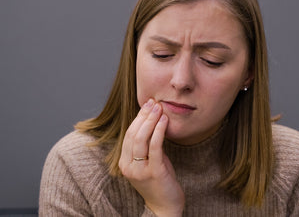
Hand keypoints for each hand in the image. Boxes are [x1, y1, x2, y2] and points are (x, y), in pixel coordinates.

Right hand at [119, 98, 184, 216]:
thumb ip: (148, 146)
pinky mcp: (153, 172)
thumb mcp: (150, 162)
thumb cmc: (159, 182)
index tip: (147, 104)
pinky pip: (155, 147)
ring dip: (150, 120)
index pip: (128, 135)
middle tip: (153, 102)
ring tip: (159, 108)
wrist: (165, 207)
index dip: (138, 118)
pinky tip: (164, 121)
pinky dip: (159, 131)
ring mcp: (140, 170)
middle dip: (143, 116)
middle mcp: (128, 166)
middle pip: (133, 134)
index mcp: (124, 163)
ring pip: (141, 139)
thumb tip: (154, 123)